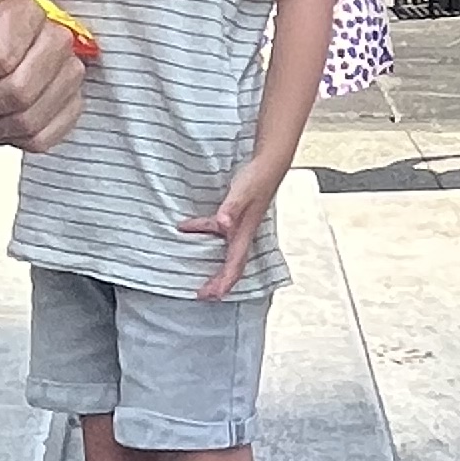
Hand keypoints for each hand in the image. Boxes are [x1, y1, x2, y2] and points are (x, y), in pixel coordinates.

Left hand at [180, 154, 281, 300]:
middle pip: (232, 266)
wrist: (270, 164)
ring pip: (227, 253)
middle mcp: (243, 234)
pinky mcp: (237, 216)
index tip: (208, 296)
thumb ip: (231, 209)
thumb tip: (223, 225)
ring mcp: (241, 226)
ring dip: (214, 266)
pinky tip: (190, 228)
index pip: (233, 267)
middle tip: (203, 295)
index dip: (222, 284)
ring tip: (200, 272)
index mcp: (244, 234)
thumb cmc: (257, 179)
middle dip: (219, 283)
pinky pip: (220, 234)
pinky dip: (205, 235)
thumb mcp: (242, 193)